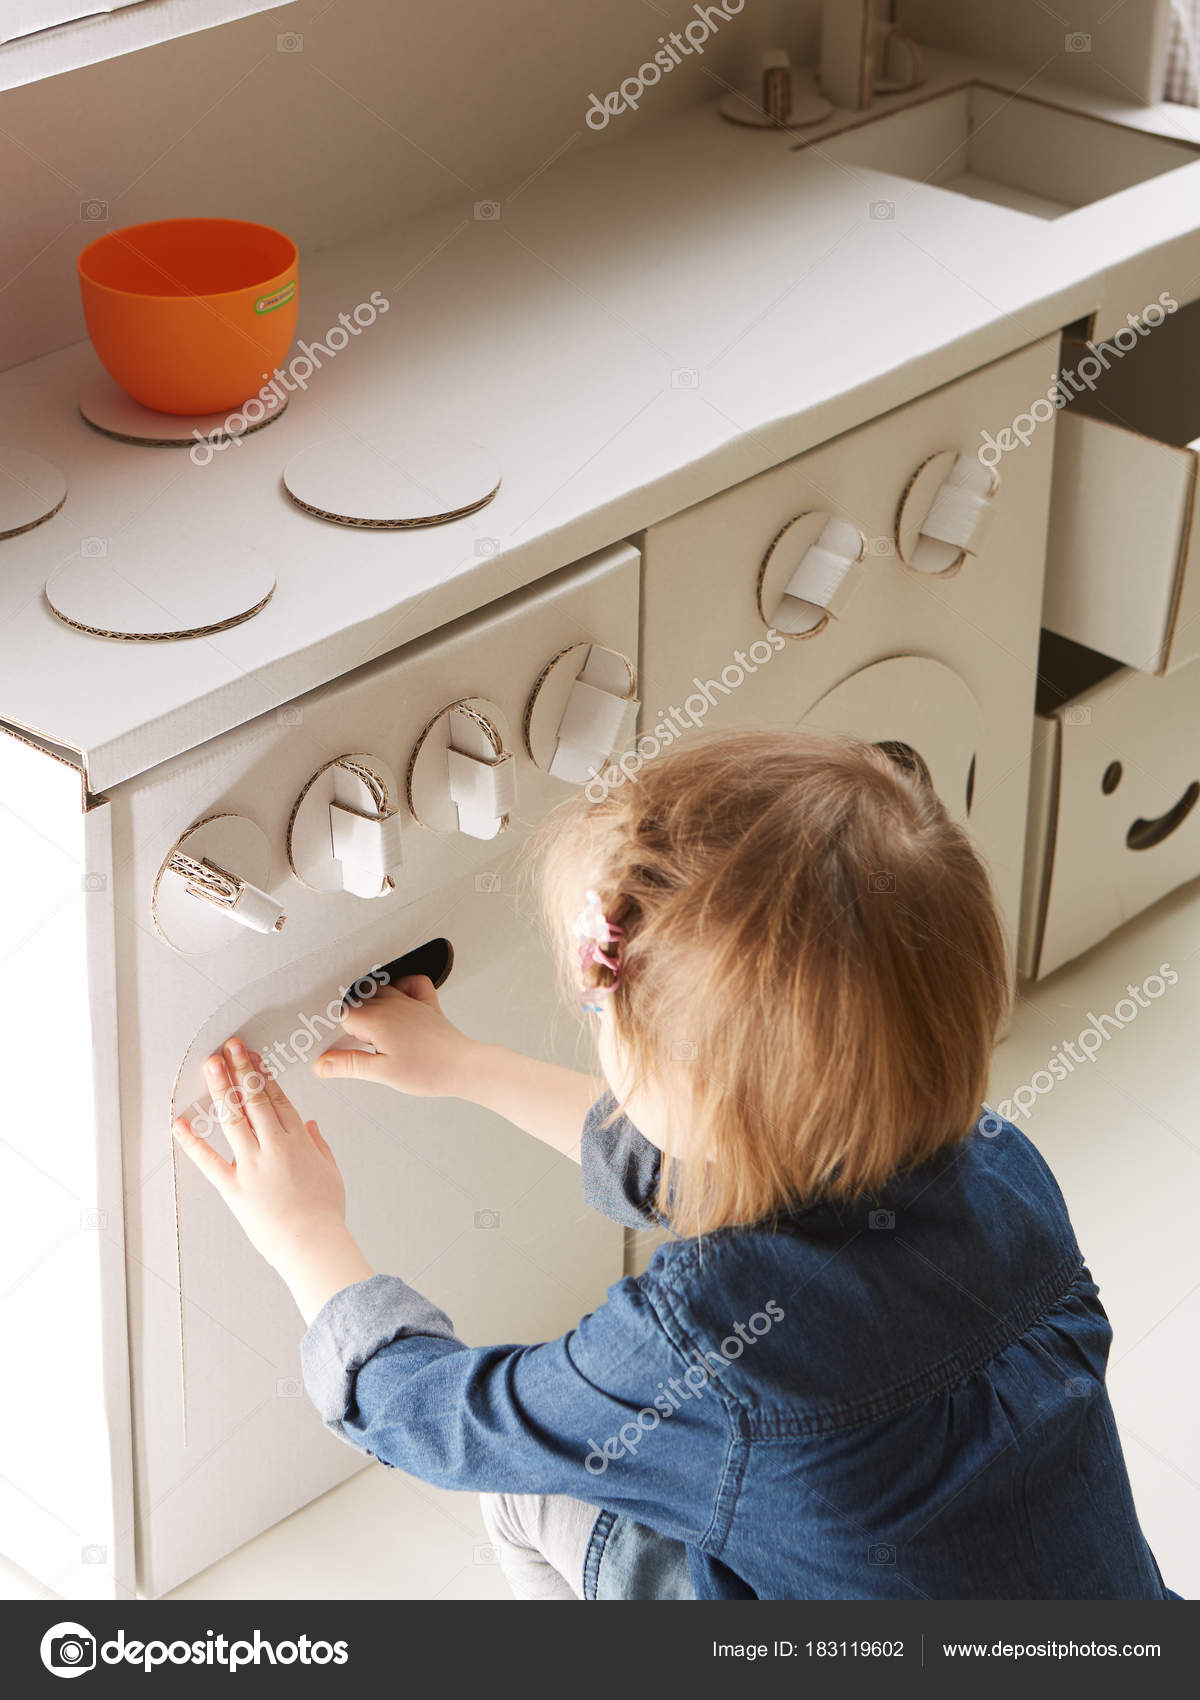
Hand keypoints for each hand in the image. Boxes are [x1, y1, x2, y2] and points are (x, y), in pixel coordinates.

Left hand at [173, 1037, 372, 1322]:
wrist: (312, 1243)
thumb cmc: (324, 1213)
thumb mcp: (331, 1172)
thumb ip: (320, 1145)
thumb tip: (311, 1126)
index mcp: (298, 1141)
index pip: (278, 1098)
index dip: (264, 1074)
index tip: (253, 1057)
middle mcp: (274, 1146)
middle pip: (256, 1098)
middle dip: (241, 1068)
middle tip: (230, 1046)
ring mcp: (252, 1164)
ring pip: (234, 1117)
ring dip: (222, 1088)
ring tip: (211, 1065)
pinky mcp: (234, 1187)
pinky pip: (208, 1161)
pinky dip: (192, 1142)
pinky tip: (180, 1124)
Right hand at [315, 975, 479, 1097]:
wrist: (463, 1067)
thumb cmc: (429, 1071)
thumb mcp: (381, 1073)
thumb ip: (349, 1064)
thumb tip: (322, 1063)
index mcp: (378, 1021)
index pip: (345, 1017)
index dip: (341, 1035)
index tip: (344, 1048)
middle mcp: (393, 1005)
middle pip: (360, 1003)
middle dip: (354, 1022)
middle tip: (360, 1044)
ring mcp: (411, 1002)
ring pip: (381, 990)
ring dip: (373, 1005)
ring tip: (375, 1030)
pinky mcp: (427, 1004)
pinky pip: (413, 983)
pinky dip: (403, 986)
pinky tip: (398, 1000)